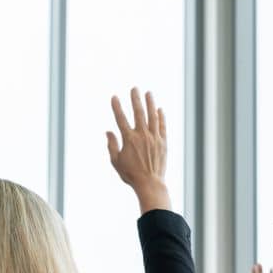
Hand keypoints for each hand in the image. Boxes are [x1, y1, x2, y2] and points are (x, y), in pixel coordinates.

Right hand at [107, 87, 170, 213]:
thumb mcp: (116, 161)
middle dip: (135, 99)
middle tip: (134, 88)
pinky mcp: (164, 142)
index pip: (121, 119)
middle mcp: (142, 136)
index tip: (114, 97)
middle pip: (139, 113)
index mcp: (129, 139)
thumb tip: (108, 131)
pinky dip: (161, 117)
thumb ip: (112, 145)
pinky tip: (160, 109)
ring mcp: (155, 138)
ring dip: (150, 103)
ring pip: (153, 116)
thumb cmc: (131, 174)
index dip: (117, 107)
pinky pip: (163, 126)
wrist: (150, 184)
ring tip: (148, 93)